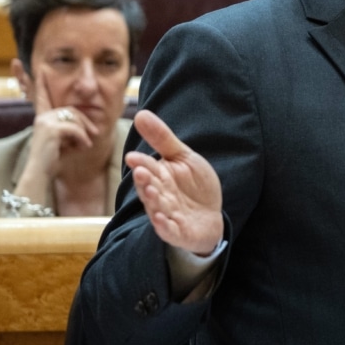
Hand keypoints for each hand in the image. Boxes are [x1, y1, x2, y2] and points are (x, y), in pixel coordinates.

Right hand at [27, 68, 97, 170]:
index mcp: (42, 119)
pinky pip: (75, 128)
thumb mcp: (64, 142)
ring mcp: (45, 122)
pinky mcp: (51, 129)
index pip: (42, 98)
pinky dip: (82, 138)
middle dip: (86, 122)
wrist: (39, 174)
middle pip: (72, 110)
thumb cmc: (52, 161)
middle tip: (95, 134)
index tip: (40, 69)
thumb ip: (72, 130)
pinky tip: (82, 147)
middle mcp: (42, 118)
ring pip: (76, 119)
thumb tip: (90, 128)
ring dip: (84, 133)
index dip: (41, 84)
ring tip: (84, 145)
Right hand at [127, 109, 223, 254]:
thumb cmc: (192, 185)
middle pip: (149, 187)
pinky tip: (162, 217)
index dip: (142, 163)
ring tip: (151, 191)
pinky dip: (164, 225)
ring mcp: (166, 214)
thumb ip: (162, 139)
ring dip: (153, 200)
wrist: (208, 217)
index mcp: (158, 176)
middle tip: (141, 171)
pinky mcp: (177, 231)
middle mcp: (158, 195)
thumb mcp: (182, 158)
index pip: (148, 168)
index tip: (135, 157)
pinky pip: (168, 229)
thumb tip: (140, 113)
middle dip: (145, 180)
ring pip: (156, 207)